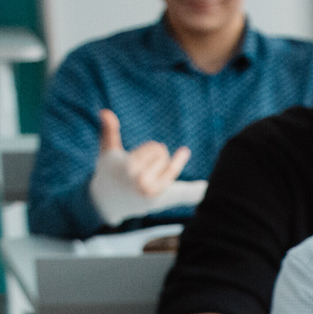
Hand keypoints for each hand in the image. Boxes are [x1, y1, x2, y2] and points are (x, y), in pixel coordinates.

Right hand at [88, 108, 203, 225]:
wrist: (108, 202)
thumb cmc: (110, 172)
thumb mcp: (108, 152)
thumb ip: (109, 131)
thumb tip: (105, 112)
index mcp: (128, 168)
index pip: (156, 149)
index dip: (153, 149)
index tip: (154, 150)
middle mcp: (141, 182)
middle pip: (162, 156)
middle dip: (156, 157)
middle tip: (142, 168)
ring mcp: (151, 193)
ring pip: (169, 169)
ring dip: (163, 167)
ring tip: (146, 176)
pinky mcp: (160, 200)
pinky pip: (182, 190)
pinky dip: (196, 190)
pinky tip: (207, 186)